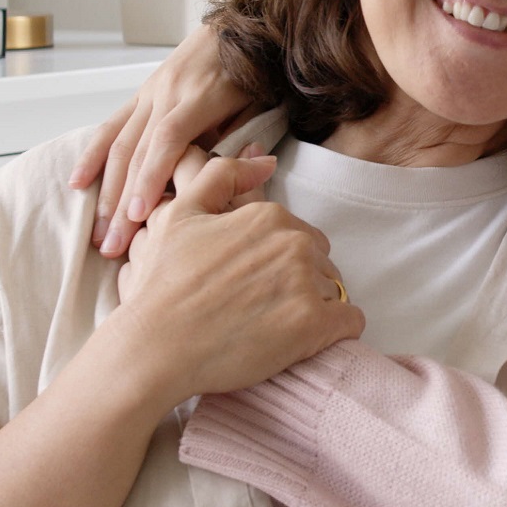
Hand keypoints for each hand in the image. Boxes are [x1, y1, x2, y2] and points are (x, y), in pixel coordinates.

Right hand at [70, 23, 254, 256]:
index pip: (168, 141)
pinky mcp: (141, 93)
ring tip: (98, 231)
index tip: (139, 214)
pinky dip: (92, 156)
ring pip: (118, 144)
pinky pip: (111, 126)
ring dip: (104, 191)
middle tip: (113, 244)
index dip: (152, 177)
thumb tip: (222, 175)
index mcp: (199, 97)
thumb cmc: (254, 70)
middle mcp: (167, 94)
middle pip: (137, 152)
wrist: (238, 25)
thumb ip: (238, 137)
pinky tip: (76, 183)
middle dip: (122, 202)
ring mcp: (149, 93)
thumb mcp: (257, 101)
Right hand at [107, 146, 363, 407]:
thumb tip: (268, 159)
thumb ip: (224, 176)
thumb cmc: (164, 284)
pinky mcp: (313, 326)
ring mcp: (306, 284)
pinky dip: (337, 330)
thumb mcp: (181, 213)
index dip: (279, 261)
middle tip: (263, 306)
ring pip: (335, 291)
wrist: (155, 346)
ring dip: (314, 307)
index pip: (300, 236)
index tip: (254, 283)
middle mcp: (294, 244)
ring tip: (275, 325)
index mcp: (269, 216)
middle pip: (320, 262)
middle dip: (300, 281)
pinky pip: (351, 321)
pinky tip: (307, 339)